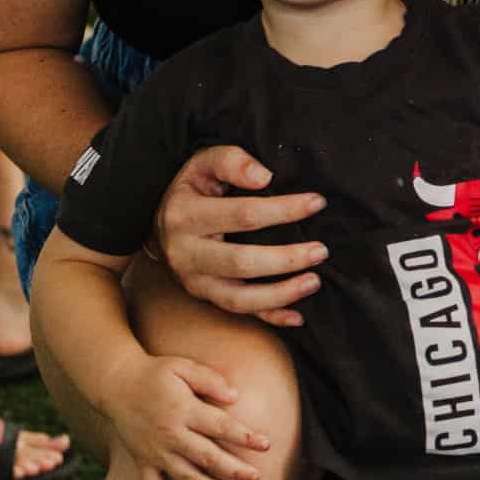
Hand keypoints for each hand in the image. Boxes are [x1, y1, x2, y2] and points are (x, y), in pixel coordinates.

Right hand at [109, 353, 269, 479]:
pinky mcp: (143, 464)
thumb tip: (235, 397)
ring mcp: (155, 453)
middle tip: (256, 478)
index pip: (220, 426)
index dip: (244, 437)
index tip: (266, 444)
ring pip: (186, 478)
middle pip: (207, 457)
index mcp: (183, 410)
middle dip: (234, 470)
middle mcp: (170, 435)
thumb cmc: (156, 373)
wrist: (116, 384)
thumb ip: (210, 380)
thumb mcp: (182, 366)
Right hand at [153, 145, 328, 327]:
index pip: (243, 214)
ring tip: (314, 281)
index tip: (317, 203)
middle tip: (321, 251)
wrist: (159, 224)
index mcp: (185, 215)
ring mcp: (194, 282)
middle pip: (241, 262)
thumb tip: (264, 177)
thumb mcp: (202, 164)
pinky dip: (269, 318)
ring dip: (281, 293)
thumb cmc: (192, 189)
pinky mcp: (204, 297)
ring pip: (239, 298)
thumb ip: (231, 161)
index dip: (283, 210)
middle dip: (286, 258)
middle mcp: (186, 254)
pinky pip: (239, 313)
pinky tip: (298, 316)